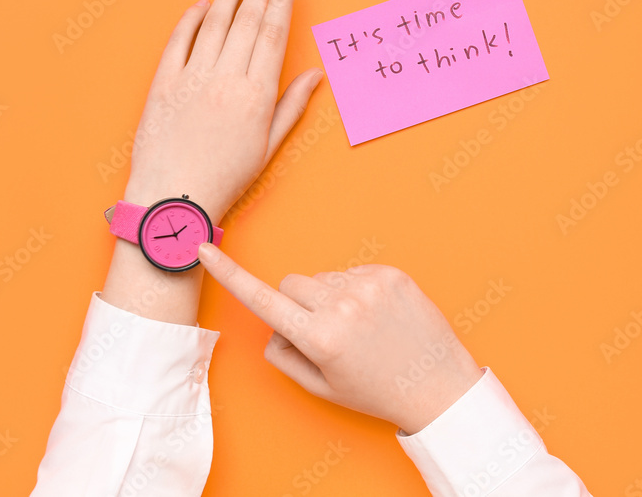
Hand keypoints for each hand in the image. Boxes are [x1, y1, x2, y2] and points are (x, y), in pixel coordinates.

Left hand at [123, 0, 323, 222]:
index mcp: (256, 95)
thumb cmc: (225, 179)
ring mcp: (192, 78)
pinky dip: (192, 18)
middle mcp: (226, 79)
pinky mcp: (163, 83)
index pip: (274, 33)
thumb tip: (314, 75)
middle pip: (249, 20)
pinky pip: (179, 40)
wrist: (174, 199)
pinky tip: (204, 4)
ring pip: (216, 22)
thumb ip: (291, 107)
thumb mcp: (267, 147)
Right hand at [198, 243, 483, 434]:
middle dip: (295, 303)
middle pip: (291, 283)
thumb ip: (284, 355)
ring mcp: (369, 285)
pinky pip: (352, 272)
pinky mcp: (390, 273)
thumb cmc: (377, 391)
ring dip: (328, 296)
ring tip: (360, 327)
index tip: (204, 249)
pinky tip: (376, 315)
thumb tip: (273, 325)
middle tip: (322, 332)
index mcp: (320, 337)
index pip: (262, 299)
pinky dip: (355, 289)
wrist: (438, 385)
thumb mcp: (321, 387)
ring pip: (322, 277)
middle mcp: (342, 305)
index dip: (228, 274)